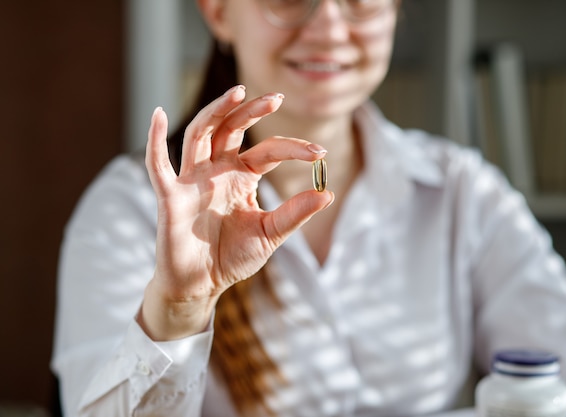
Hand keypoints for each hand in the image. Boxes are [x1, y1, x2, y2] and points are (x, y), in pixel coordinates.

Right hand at [139, 86, 333, 339]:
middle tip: (277, 98)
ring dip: (216, 111)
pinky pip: (158, 164)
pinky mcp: (171, 196)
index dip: (294, 149)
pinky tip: (158, 114)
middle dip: (252, 111)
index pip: (267, 151)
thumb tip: (328, 194)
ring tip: (238, 92)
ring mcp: (192, 180)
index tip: (321, 153)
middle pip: (231, 129)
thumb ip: (294, 213)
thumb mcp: (270, 234)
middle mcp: (216, 171)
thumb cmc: (232, 257)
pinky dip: (154, 139)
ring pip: (201, 134)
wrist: (202, 284)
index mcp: (241, 177)